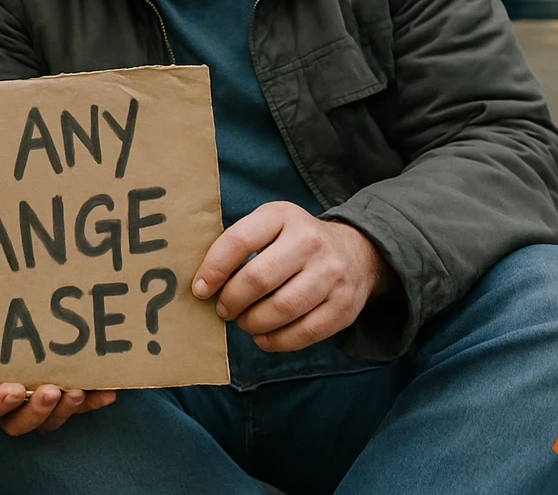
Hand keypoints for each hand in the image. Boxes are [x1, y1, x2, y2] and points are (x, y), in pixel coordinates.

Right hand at [0, 383, 116, 435]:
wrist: (11, 337)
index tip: (14, 388)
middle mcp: (4, 406)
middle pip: (16, 422)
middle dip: (37, 409)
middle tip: (53, 391)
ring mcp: (31, 409)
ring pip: (46, 421)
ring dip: (64, 409)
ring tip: (78, 391)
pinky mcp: (57, 407)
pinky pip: (74, 411)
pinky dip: (92, 402)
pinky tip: (109, 393)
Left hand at [192, 202, 393, 352]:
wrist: (357, 252)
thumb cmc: (295, 242)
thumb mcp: (270, 225)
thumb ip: (239, 245)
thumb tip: (203, 284)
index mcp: (282, 216)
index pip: (239, 241)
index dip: (213, 269)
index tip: (200, 289)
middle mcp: (310, 241)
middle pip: (258, 279)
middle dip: (232, 301)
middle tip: (224, 310)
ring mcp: (331, 273)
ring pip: (282, 308)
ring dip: (253, 323)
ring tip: (244, 322)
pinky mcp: (344, 305)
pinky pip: (305, 332)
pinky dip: (277, 341)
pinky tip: (264, 337)